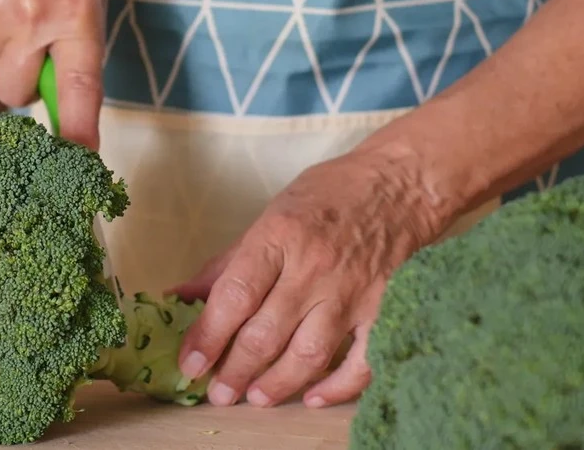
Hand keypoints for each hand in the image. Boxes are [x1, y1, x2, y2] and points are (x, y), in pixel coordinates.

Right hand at [0, 0, 109, 148]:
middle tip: (37, 47)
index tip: (81, 155)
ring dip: (8, 43)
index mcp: (78, 14)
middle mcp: (34, 18)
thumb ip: (83, 39)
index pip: (78, 85)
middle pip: (14, 90)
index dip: (77, 125)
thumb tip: (66, 92)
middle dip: (23, 81)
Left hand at [169, 148, 444, 408]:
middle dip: (236, 370)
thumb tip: (181, 296)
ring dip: (277, 383)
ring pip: (309, 354)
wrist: (401, 185)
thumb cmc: (329, 195)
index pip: (236, 295)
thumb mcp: (271, 215)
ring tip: (254, 397)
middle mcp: (314, 268)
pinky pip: (361, 361)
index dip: (209, 335)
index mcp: (279, 236)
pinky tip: (313, 396)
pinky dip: (338, 386)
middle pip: (267, 332)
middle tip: (218, 393)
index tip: (191, 363)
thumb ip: (227, 262)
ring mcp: (352, 293)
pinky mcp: (384, 310)